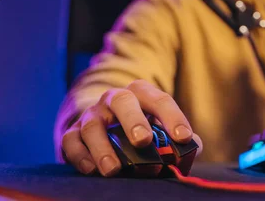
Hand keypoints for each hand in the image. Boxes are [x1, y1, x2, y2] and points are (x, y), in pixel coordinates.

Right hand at [61, 79, 201, 176]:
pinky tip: (92, 170)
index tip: (183, 137)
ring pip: (92, 123)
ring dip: (102, 146)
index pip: (158, 99)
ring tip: (113, 168)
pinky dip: (80, 155)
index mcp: (141, 95)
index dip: (172, 117)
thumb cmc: (139, 129)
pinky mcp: (72, 133)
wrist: (102, 125)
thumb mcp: (159, 128)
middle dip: (133, 120)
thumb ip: (176, 137)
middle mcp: (114, 100)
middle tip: (143, 141)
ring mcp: (92, 115)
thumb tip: (193, 147)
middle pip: (121, 100)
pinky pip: (71, 140)